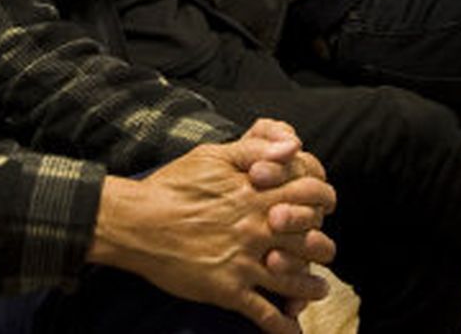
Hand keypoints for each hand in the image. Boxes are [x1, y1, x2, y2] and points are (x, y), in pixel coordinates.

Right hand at [89, 120, 337, 333]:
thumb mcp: (214, 155)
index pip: (311, 193)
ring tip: (319, 289)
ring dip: (312, 288)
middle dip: (323, 246)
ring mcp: (244, 261)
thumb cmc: (173, 185)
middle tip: (322, 250)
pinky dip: (283, 327)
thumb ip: (256, 148)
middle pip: (313, 239)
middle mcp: (258, 228)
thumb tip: (293, 145)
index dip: (324, 198)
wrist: (136, 223)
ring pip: (296, 279)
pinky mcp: (228, 290)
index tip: (323, 205)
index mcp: (257, 193)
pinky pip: (264, 314)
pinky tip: (292, 331)